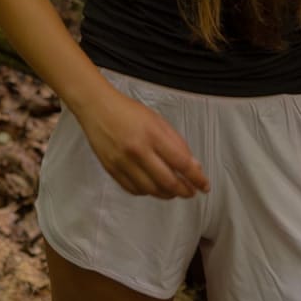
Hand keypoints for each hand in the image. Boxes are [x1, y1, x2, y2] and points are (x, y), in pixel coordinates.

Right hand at [75, 85, 209, 198]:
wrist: (96, 106)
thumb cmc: (127, 110)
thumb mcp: (157, 120)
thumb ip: (176, 143)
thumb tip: (193, 166)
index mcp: (152, 135)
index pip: (182, 163)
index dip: (197, 178)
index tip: (204, 185)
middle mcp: (137, 150)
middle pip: (168, 182)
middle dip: (185, 191)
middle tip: (191, 191)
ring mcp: (123, 161)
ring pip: (152, 190)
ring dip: (167, 194)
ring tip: (173, 191)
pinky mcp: (111, 168)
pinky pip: (133, 189)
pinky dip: (147, 192)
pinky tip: (152, 187)